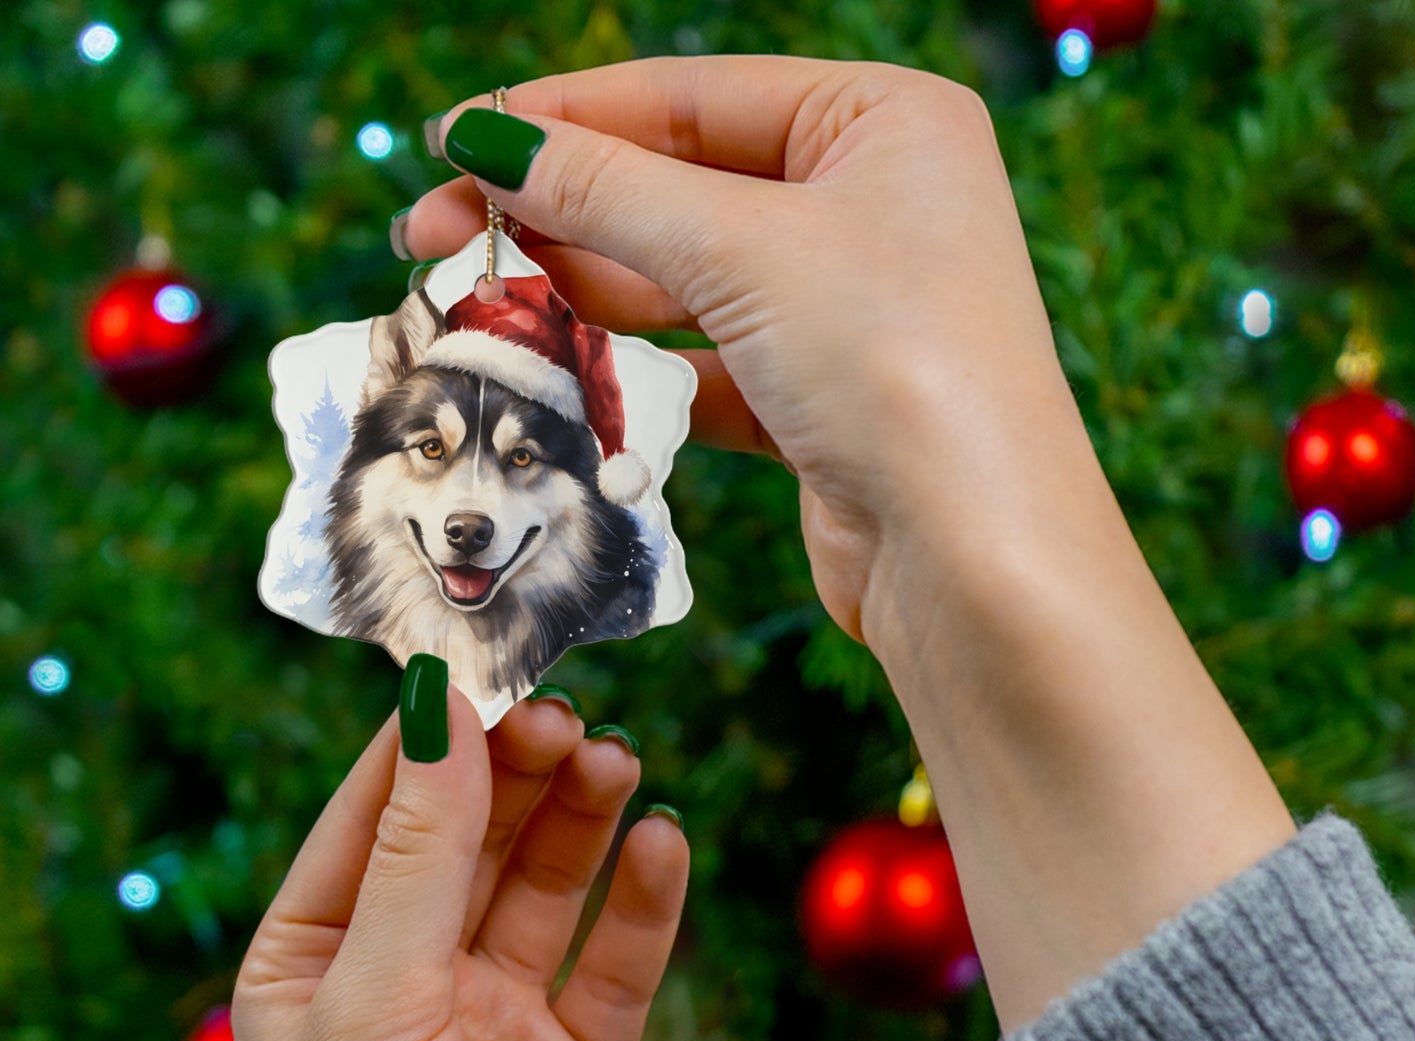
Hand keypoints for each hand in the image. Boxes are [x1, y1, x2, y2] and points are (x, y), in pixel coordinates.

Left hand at [233, 691, 687, 1040]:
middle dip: (519, 773)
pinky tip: (665, 843)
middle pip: (473, 838)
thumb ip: (417, 853)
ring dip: (584, 820)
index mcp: (317, 959)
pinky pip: (617, 963)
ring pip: (549, 886)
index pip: (377, 812)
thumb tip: (436, 709)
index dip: (432, 739)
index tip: (488, 668)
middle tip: (570, 718)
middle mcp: (408, 980)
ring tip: (621, 761)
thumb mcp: (373, 1000)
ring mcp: (497, 1023)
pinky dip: (644, 902)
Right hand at [403, 57, 1093, 647]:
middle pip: (678, 188)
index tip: (454, 143)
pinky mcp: (820, 401)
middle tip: (431, 236)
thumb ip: (609, 190)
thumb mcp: (744, 249)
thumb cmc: (896, 367)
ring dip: (584, 293)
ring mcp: (846, 308)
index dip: (562, 119)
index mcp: (882, 122)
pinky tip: (564, 376)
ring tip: (478, 302)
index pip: (689, 97)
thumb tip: (487, 141)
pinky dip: (638, 373)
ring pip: (684, 282)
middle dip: (557, 213)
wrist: (973, 558)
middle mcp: (871, 205)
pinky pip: (706, 365)